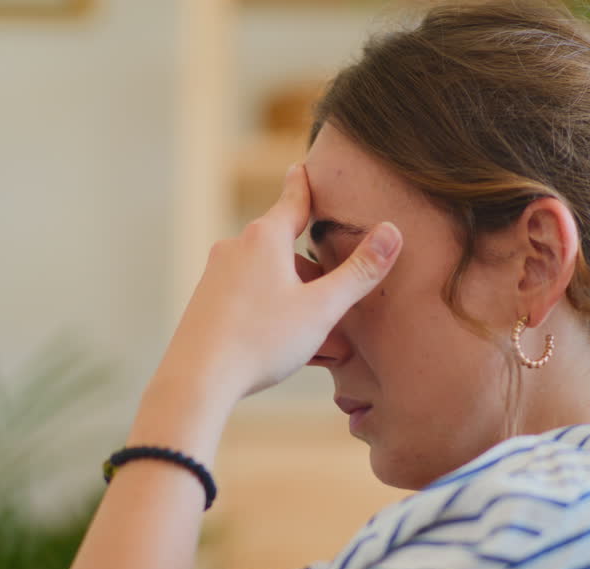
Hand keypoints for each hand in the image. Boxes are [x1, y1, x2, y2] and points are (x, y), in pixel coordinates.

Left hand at [151, 164, 402, 406]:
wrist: (197, 380)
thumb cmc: (261, 341)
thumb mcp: (321, 308)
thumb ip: (358, 272)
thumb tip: (392, 233)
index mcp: (265, 238)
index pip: (293, 201)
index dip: (303, 185)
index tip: (301, 168)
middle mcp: (236, 248)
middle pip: (283, 246)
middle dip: (310, 269)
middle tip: (334, 295)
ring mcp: (216, 275)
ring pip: (267, 277)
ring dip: (293, 297)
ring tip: (317, 337)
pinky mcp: (205, 302)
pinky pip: (248, 298)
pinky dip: (270, 312)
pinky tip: (281, 344)